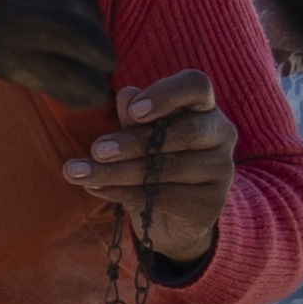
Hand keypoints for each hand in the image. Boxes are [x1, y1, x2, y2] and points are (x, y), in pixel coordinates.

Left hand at [62, 67, 238, 268]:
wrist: (173, 218)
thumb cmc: (154, 162)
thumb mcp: (140, 137)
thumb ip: (134, 118)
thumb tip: (126, 95)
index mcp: (203, 106)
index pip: (197, 85)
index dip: (167, 94)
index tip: (135, 110)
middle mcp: (220, 134)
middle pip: (183, 131)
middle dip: (134, 141)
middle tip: (97, 149)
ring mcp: (221, 170)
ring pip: (169, 167)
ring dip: (118, 171)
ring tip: (81, 173)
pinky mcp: (211, 203)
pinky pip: (166, 196)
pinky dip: (126, 193)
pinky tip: (97, 189)